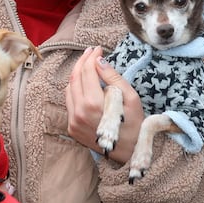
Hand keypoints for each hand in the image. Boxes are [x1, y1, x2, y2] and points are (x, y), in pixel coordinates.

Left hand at [65, 46, 143, 162]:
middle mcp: (78, 112)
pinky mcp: (72, 128)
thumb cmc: (135, 124)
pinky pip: (69, 103)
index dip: (91, 57)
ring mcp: (73, 122)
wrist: (130, 153)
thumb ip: (113, 78)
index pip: (86, 72)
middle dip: (82, 62)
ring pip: (68, 89)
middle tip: (91, 52)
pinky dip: (75, 90)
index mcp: (93, 104)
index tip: (98, 49)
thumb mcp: (130, 98)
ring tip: (88, 65)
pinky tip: (85, 85)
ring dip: (77, 75)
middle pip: (74, 78)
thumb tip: (99, 60)